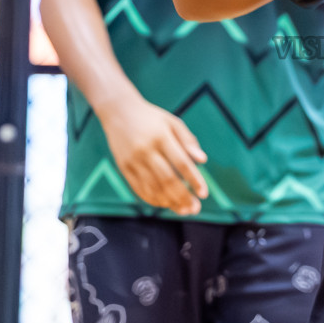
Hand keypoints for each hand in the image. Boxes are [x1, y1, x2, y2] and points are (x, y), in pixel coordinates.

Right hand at [96, 96, 208, 214]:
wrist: (118, 112)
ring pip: (153, 188)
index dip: (194, 180)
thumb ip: (188, 140)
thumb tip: (203, 160)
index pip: (181, 163)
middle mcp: (145, 150)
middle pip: (167, 180)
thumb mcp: (173, 122)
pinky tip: (166, 205)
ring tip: (184, 210)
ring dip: (170, 202)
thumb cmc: (151, 118)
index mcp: (161, 136)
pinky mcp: (123, 168)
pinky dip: (153, 199)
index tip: (204, 194)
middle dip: (183, 197)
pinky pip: (139, 189)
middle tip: (196, 209)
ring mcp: (132, 161)